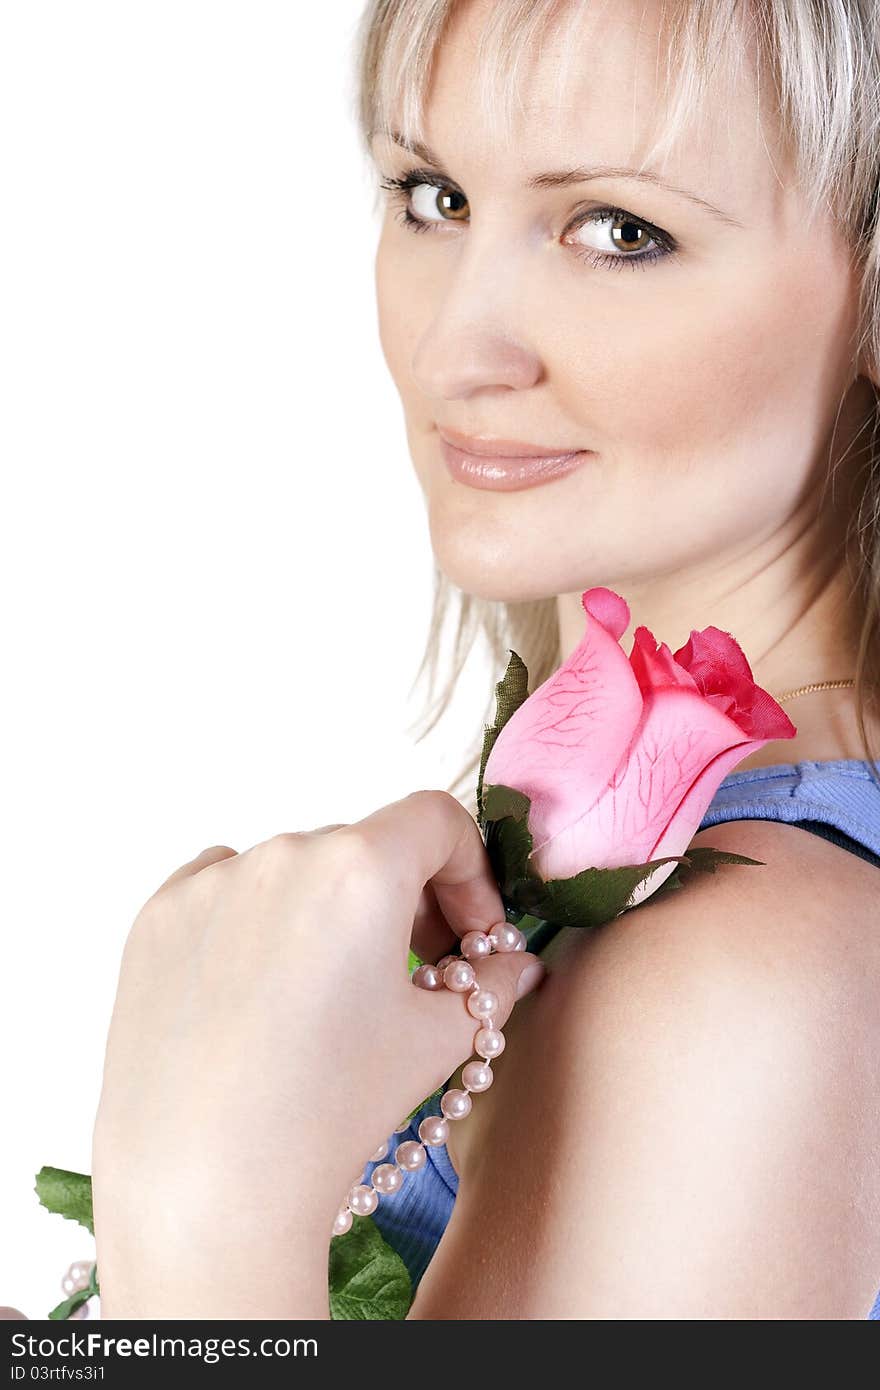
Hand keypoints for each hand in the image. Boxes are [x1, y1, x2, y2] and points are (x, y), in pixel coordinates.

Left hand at [91, 790, 545, 1316]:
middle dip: (406, 900)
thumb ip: (491, 987)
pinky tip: (266, 989)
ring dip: (331, 911)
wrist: (204, 1187)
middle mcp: (282, 854)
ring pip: (297, 870)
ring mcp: (211, 883)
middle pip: (368, 848)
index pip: (437, 822)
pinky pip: (226, 889)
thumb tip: (513, 966)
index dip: (471, 875)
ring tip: (334, 993)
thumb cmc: (329, 1113)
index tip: (471, 938)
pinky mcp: (157, 917)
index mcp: (361, 868)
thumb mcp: (434, 1044)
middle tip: (420, 974)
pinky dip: (258, 919)